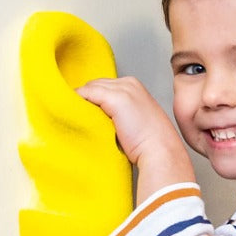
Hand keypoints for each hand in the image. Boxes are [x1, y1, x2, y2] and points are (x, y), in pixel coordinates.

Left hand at [77, 77, 194, 199]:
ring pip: (90, 88)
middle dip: (86, 99)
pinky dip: (78, 103)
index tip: (84, 114)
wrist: (160, 152)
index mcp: (135, 88)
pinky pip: (87, 94)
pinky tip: (74, 116)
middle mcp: (129, 84)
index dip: (92, 99)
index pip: (104, 86)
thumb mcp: (134, 123)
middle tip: (77, 117)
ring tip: (75, 119)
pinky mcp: (116, 98)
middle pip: (95, 84)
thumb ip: (119, 116)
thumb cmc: (150, 146)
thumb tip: (97, 119)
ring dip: (80, 102)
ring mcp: (123, 89)